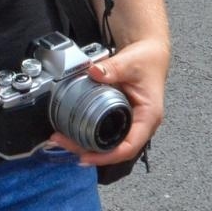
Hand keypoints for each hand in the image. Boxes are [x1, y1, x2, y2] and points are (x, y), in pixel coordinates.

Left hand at [50, 36, 169, 166]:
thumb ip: (113, 68)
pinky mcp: (121, 118)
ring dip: (86, 145)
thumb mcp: (130, 62)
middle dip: (89, 152)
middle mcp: (141, 125)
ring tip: (62, 139)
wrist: (149, 53)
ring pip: (109, 144)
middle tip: (63, 143)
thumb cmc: (147, 60)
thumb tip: (94, 72)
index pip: (129, 147)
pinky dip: (90, 134)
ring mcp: (131, 123)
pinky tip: (73, 131)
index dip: (108, 156)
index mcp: (148, 117)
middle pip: (115, 149)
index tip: (86, 157)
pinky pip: (106, 132)